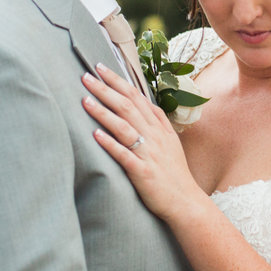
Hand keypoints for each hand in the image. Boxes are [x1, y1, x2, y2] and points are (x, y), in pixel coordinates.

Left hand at [82, 64, 203, 219]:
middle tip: (86, 76)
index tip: (101, 68)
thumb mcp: (170, 142)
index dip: (118, 81)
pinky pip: (124, 155)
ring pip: (124, 127)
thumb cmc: (174, 173)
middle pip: (128, 106)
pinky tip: (94, 134)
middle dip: (106, 89)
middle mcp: (154, 136)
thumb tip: (145, 103)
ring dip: (103, 112)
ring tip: (84, 100)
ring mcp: (149, 153)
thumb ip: (157, 122)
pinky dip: (109, 143)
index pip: (137, 97)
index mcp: (159, 127)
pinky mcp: (142, 172)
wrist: (186, 202)